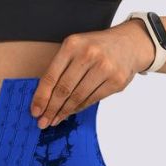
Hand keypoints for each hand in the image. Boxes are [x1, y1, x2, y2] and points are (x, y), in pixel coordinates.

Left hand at [30, 19, 155, 128]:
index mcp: (73, 45)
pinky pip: (92, 100)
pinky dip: (79, 108)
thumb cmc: (96, 48)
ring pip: (77, 97)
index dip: (41, 97)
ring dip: (64, 112)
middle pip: (63, 90)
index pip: (51, 76)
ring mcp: (104, 67)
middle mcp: (88, 54)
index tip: (35, 112)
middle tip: (43, 122)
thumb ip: (60, 69)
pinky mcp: (116, 80)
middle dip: (51, 109)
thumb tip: (44, 99)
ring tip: (54, 120)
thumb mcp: (76, 49)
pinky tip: (70, 112)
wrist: (130, 43)